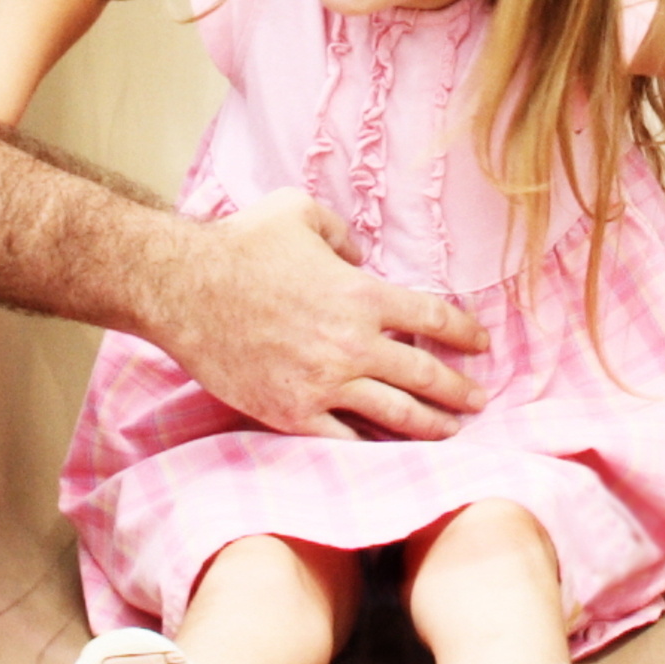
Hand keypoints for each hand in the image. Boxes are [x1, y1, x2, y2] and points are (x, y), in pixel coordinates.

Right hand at [145, 191, 487, 439]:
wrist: (184, 288)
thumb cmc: (241, 243)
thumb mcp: (299, 211)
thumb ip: (342, 233)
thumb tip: (359, 255)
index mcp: (361, 294)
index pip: (434, 319)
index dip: (465, 333)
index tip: (481, 344)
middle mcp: (352, 344)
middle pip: (426, 375)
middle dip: (460, 391)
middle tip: (479, 400)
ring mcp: (324, 383)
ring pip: (396, 415)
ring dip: (431, 425)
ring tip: (450, 431)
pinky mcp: (292, 412)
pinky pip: (345, 440)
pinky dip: (373, 447)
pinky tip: (389, 452)